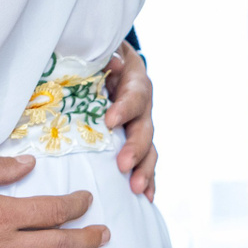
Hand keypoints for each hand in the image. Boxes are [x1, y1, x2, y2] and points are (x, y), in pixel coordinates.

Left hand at [102, 41, 156, 199]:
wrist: (109, 61)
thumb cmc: (99, 56)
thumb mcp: (101, 50)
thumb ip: (105, 55)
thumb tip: (113, 63)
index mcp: (134, 80)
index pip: (134, 94)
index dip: (125, 108)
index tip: (110, 120)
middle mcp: (142, 105)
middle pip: (144, 128)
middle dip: (135, 148)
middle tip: (124, 164)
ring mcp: (141, 125)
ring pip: (148, 149)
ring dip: (144, 169)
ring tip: (137, 188)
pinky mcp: (136, 141)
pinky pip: (145, 162)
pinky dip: (148, 179)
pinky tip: (147, 196)